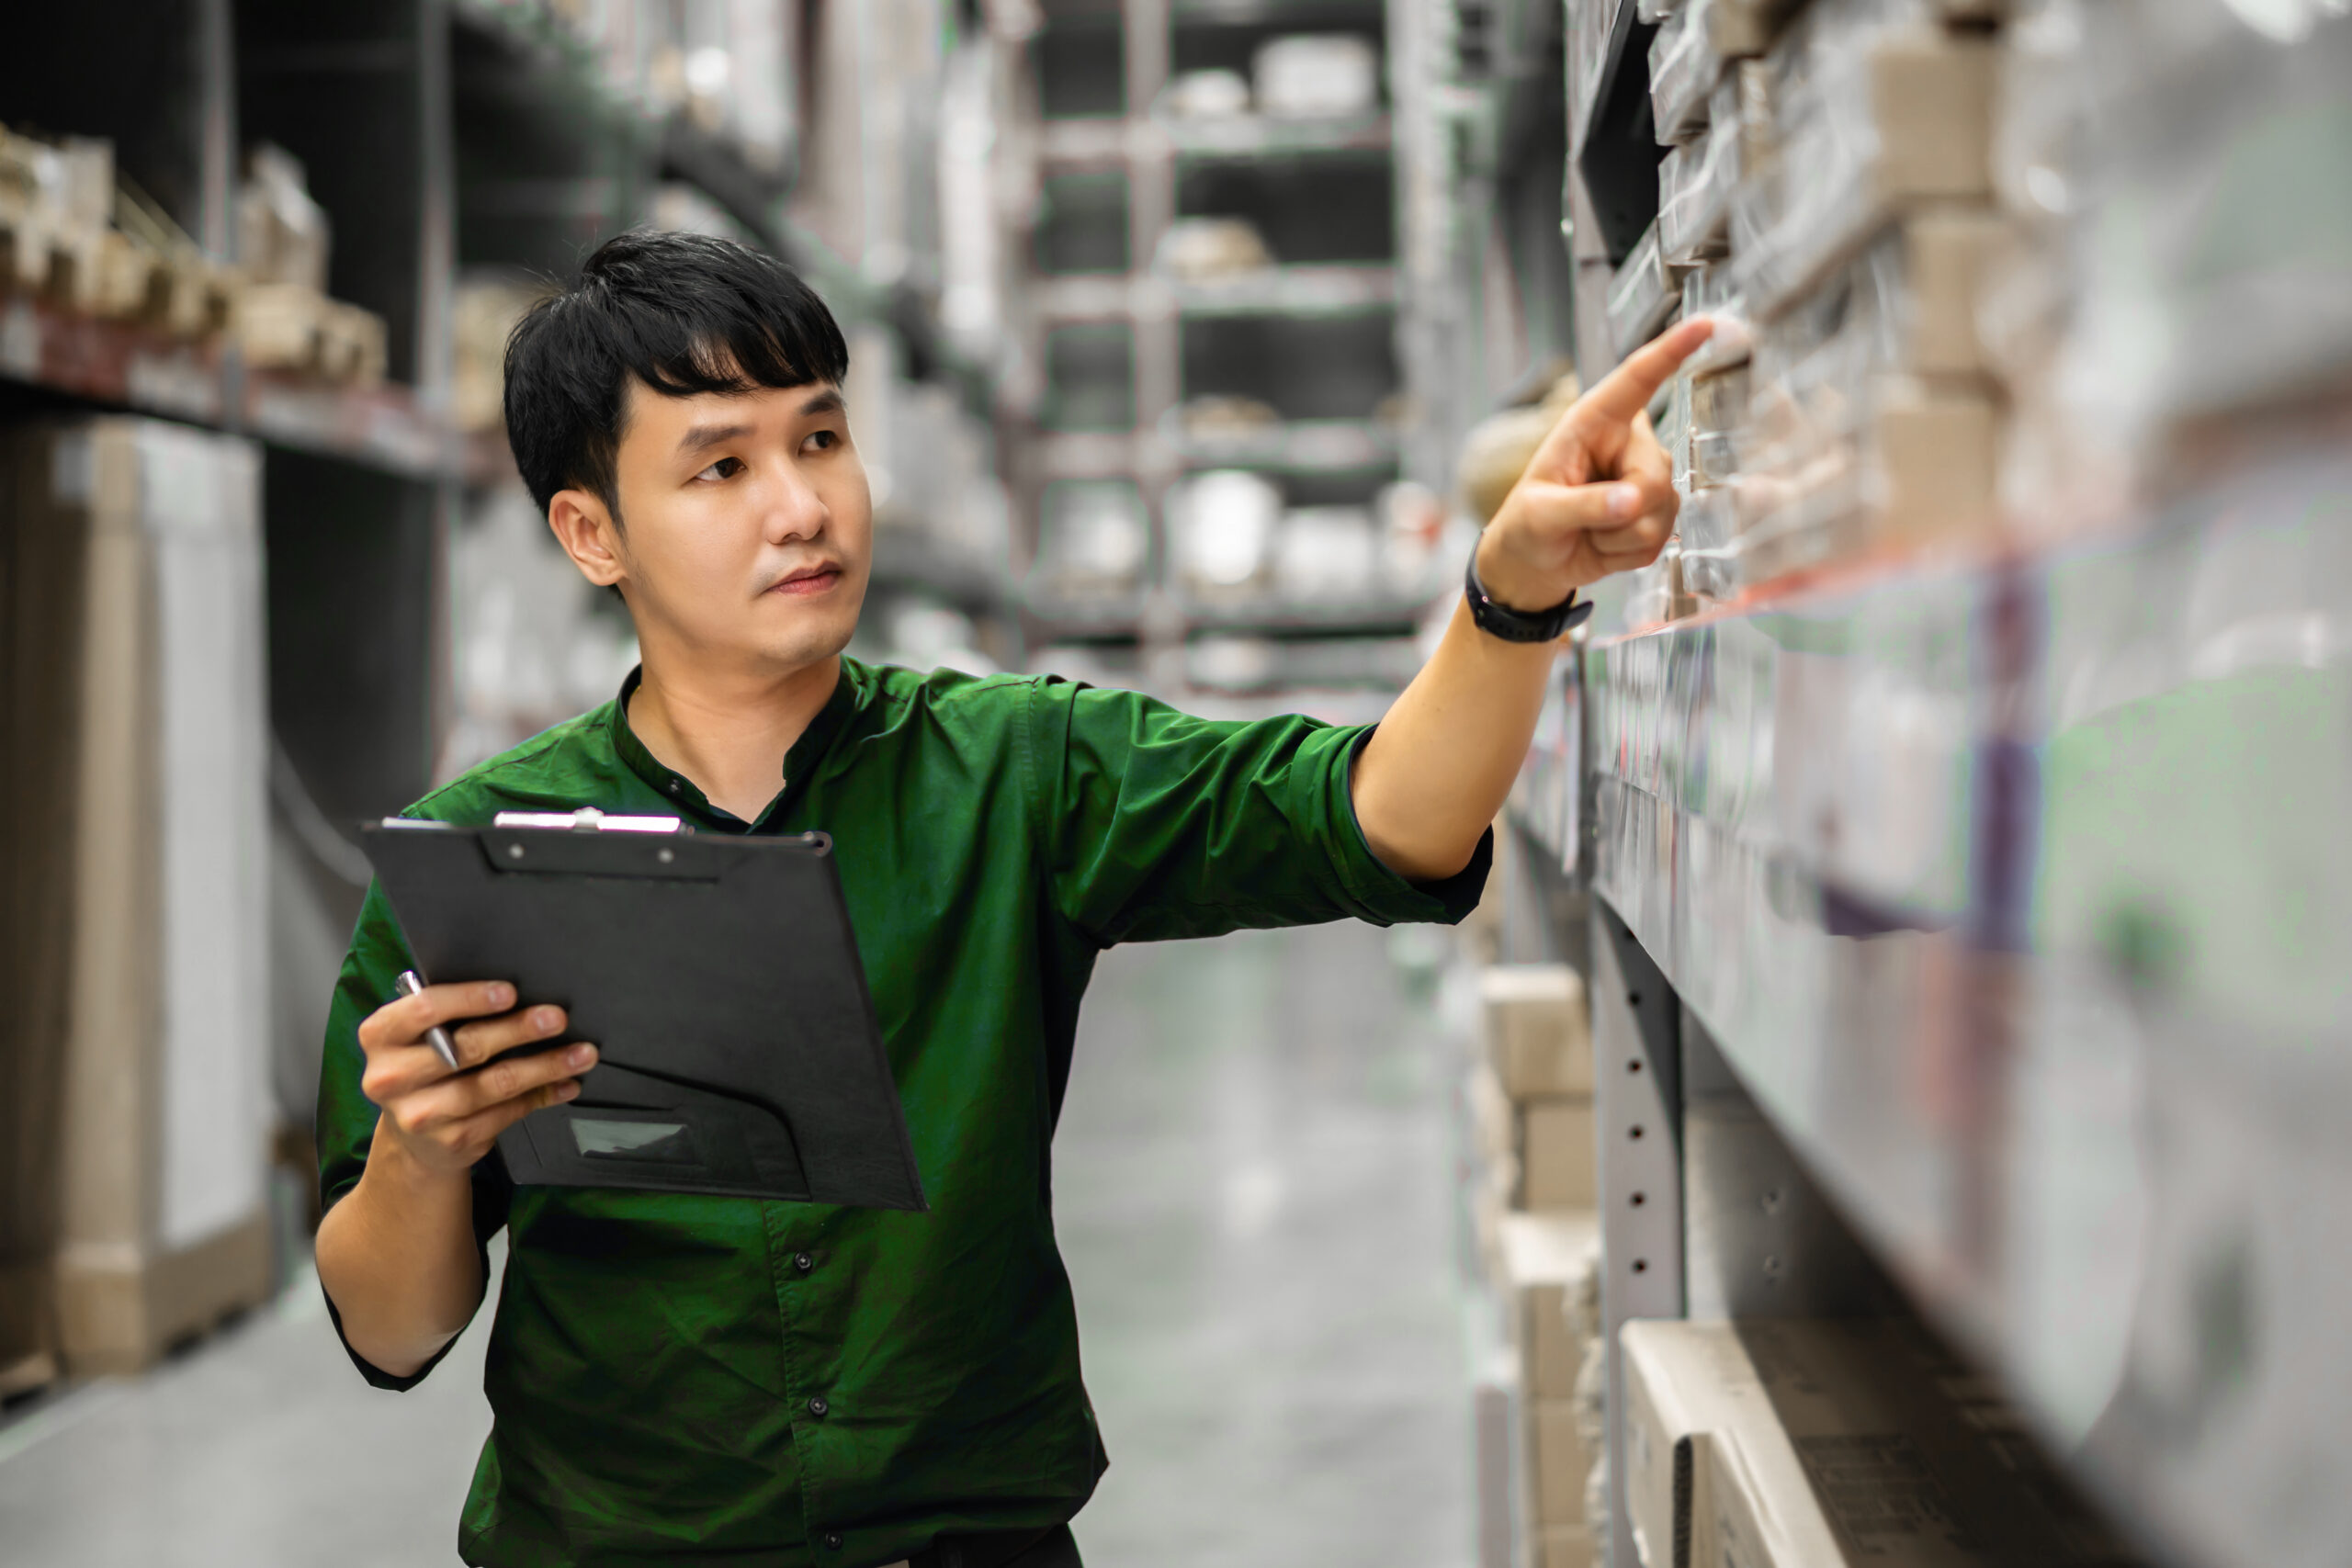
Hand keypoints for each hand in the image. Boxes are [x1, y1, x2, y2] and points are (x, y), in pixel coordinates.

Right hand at [356, 980, 597, 1180]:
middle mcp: (391, 1078)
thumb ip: (450, 1013)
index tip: (510, 992)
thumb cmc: (426, 1066)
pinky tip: (566, 1084)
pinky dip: (542, 1095)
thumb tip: (518, 991)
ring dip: (544, 1066)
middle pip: (465, 1048)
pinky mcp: (451, 1141)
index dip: (470, 998)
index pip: (424, 1009)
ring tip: (580, 1054)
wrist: (414, 1139)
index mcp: (381, 1037)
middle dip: (518, 1029)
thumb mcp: (421, 1036)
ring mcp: (420, 1115)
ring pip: (493, 1084)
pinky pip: (507, 1112)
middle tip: (557, 1017)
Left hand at [1475, 317, 1716, 609]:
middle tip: (1579, 520)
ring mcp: (1650, 478)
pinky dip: (1624, 555)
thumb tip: (1632, 501)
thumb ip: (1583, 504)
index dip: (1672, 351)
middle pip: (1653, 478)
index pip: (1638, 380)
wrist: (1536, 560)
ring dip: (1616, 538)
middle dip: (1618, 512)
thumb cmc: (1529, 524)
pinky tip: (1603, 544)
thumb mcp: (1539, 513)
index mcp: (1595, 422)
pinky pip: (1658, 541)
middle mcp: (1629, 444)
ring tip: (1588, 531)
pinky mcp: (1661, 512)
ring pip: (1659, 514)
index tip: (1704, 325)